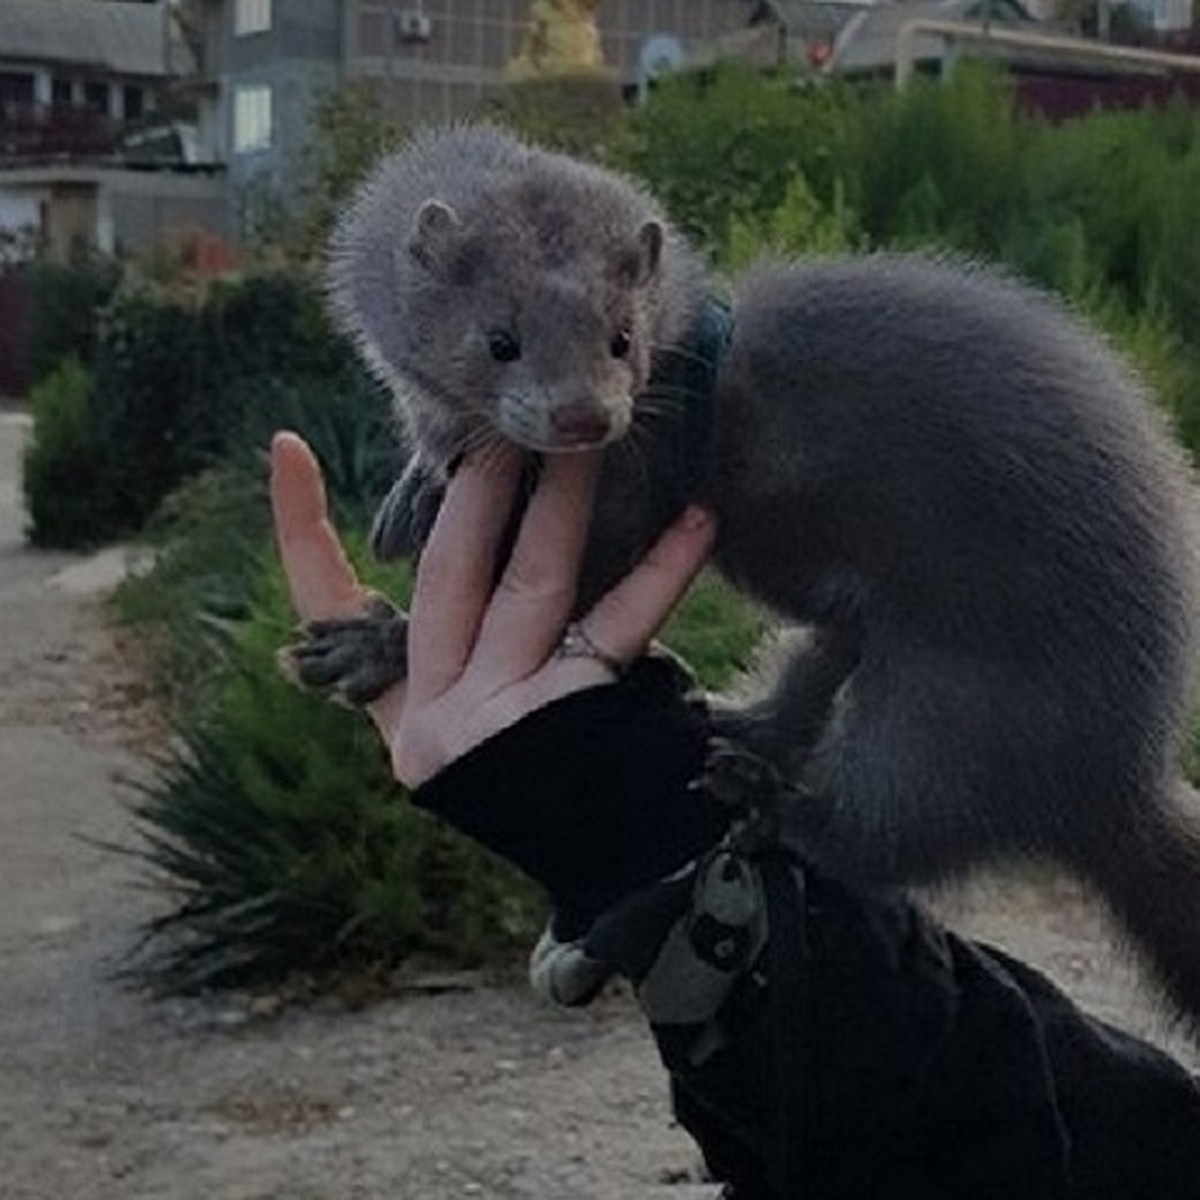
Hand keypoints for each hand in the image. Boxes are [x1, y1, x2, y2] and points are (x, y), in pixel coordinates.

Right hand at [271, 431, 715, 787]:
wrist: (607, 881)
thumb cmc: (536, 798)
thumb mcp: (465, 740)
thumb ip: (459, 661)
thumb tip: (497, 547)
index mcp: (402, 713)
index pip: (331, 609)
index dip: (303, 531)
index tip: (291, 452)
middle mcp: (440, 712)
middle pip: (449, 574)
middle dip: (476, 490)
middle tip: (505, 418)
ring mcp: (507, 715)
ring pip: (530, 584)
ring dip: (560, 505)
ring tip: (586, 442)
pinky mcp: (580, 717)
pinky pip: (623, 627)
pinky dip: (660, 571)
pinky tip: (697, 520)